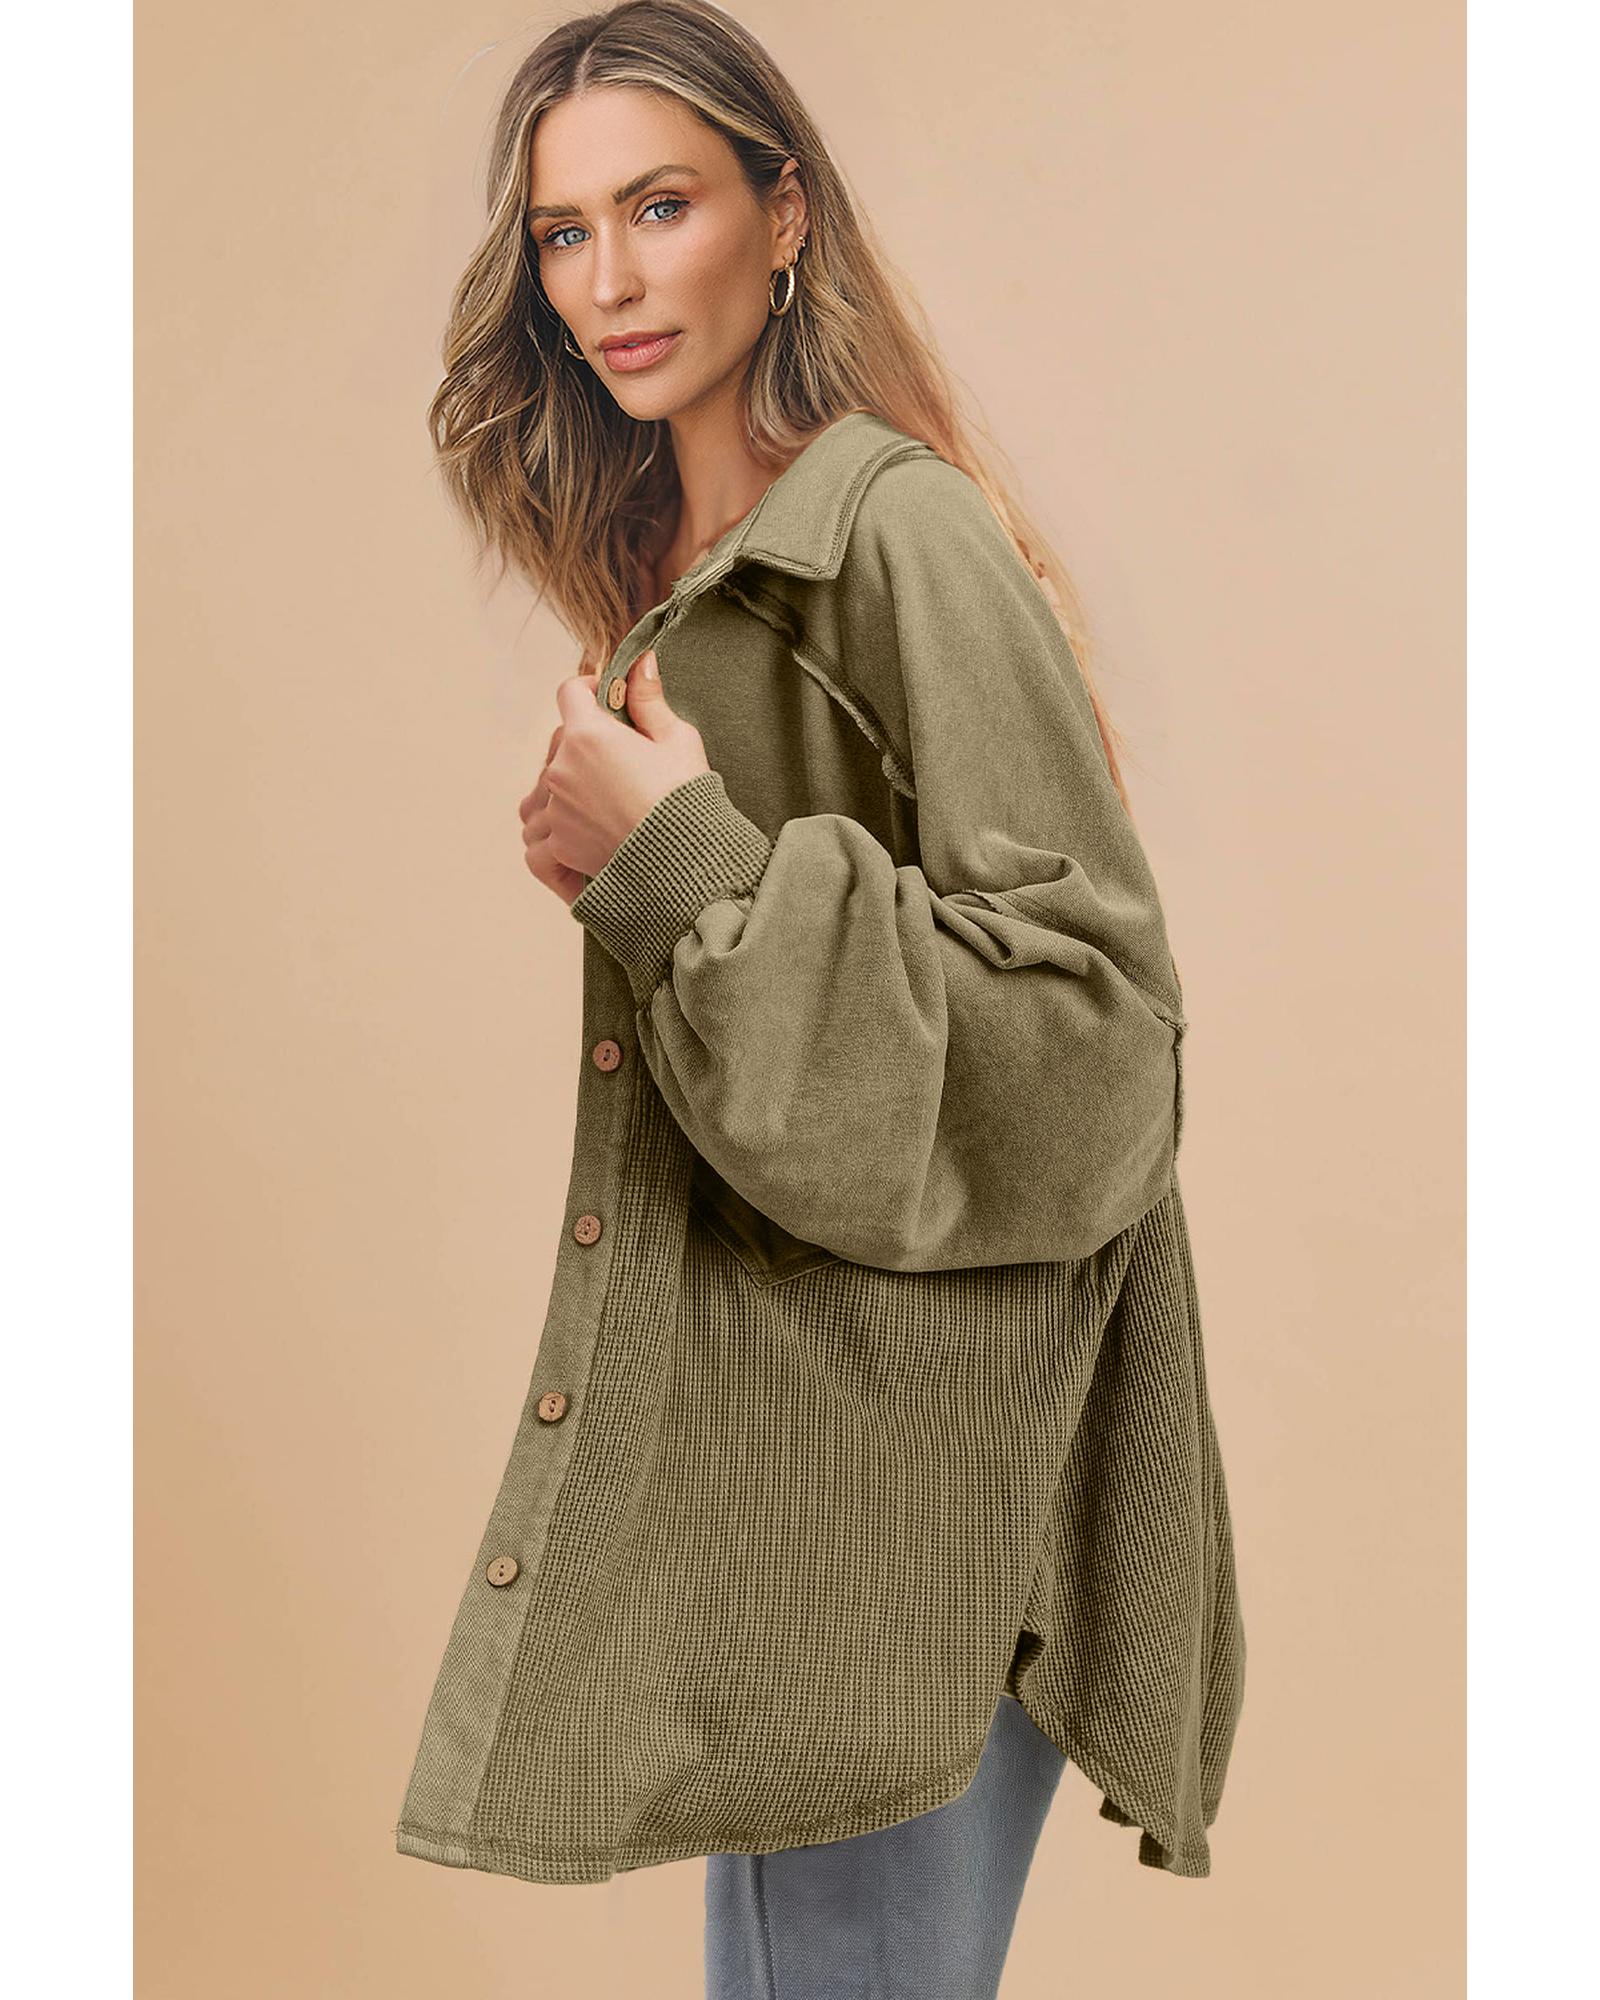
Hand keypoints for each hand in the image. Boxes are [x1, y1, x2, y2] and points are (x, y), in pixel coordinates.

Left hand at [517, 651, 711, 902]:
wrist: (684, 862)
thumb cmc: (685, 798)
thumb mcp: (677, 739)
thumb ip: (649, 699)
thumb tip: (643, 661)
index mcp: (588, 735)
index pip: (571, 692)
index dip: (590, 688)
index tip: (609, 698)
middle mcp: (561, 769)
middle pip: (562, 740)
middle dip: (587, 741)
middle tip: (624, 756)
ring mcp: (555, 808)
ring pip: (552, 783)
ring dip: (572, 783)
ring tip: (607, 796)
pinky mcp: (557, 843)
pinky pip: (548, 826)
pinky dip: (563, 823)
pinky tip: (589, 826)